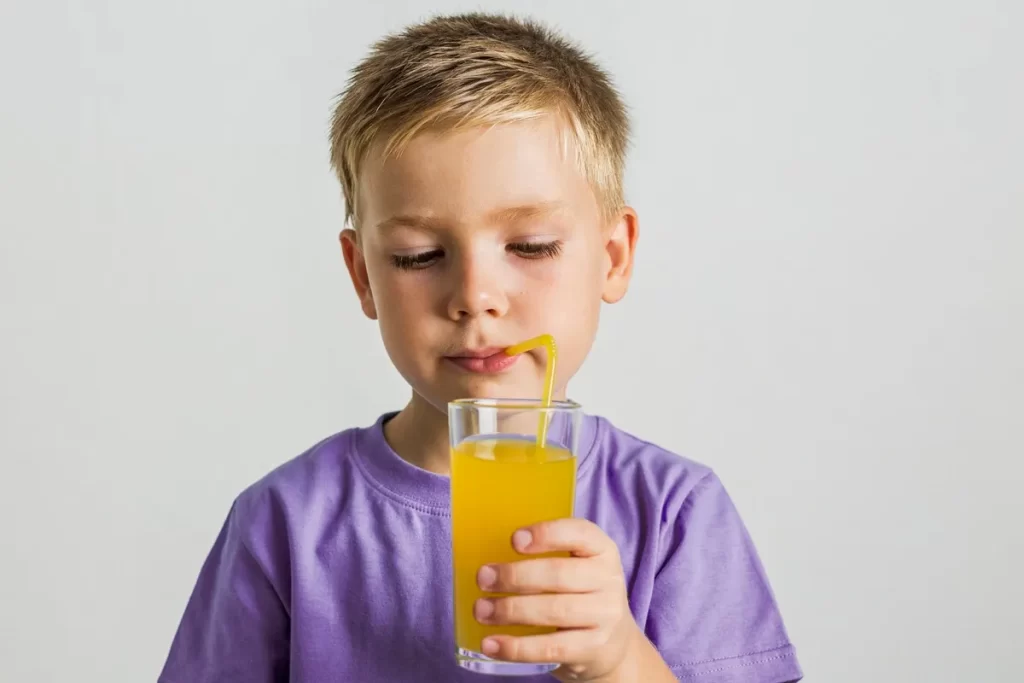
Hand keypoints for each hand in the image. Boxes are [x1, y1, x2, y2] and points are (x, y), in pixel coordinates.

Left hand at [473, 519, 641, 681]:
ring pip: (554, 611)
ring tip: (481, 610)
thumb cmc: (579, 594)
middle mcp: (609, 580)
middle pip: (559, 574)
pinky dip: (517, 647)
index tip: (514, 540)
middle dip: (515, 576)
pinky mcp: (593, 649)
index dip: (547, 534)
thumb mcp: (576, 566)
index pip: (580, 533)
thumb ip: (544, 556)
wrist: (612, 644)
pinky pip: (551, 648)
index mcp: (602, 550)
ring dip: (511, 610)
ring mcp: (604, 616)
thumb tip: (489, 560)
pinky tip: (492, 644)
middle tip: (483, 578)